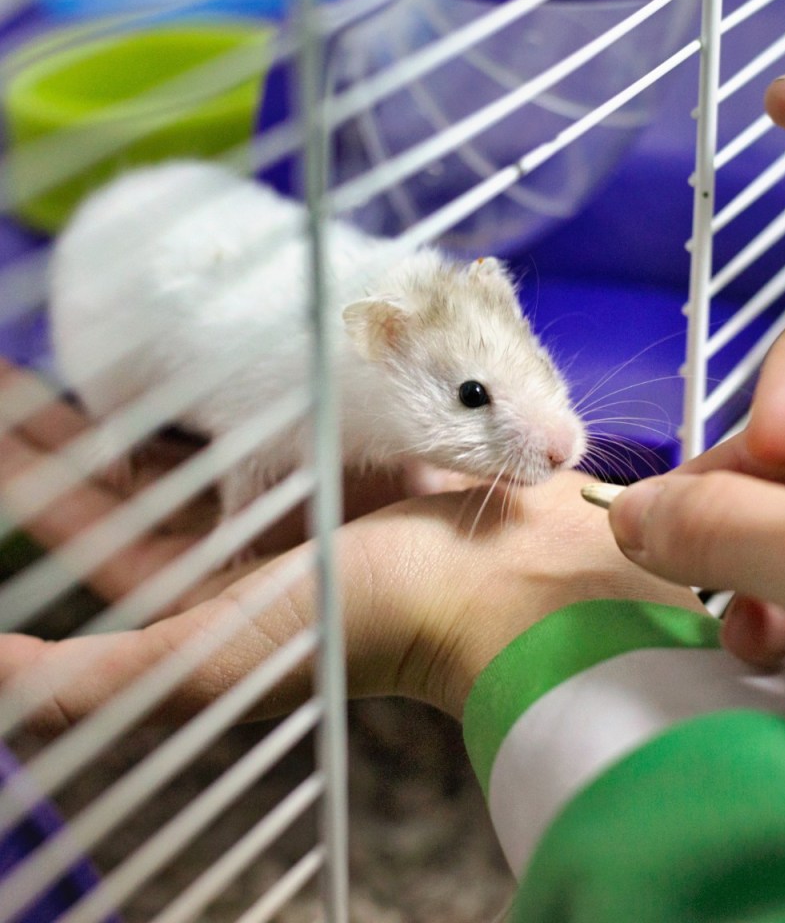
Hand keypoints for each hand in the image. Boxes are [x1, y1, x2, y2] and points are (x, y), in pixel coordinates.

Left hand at [0, 360, 700, 732]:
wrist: (513, 584)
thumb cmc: (379, 623)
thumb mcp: (230, 658)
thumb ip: (107, 677)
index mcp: (218, 594)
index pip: (102, 531)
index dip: (39, 481)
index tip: (1, 419)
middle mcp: (259, 543)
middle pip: (153, 474)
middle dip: (87, 424)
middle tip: (30, 363)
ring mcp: (314, 490)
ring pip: (219, 429)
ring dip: (166, 388)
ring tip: (114, 329)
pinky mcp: (366, 448)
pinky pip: (294, 400)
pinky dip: (257, 372)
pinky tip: (230, 328)